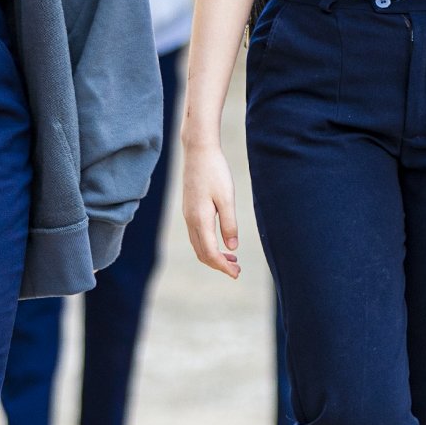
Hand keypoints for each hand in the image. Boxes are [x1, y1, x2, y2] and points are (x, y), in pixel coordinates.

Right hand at [184, 135, 239, 277]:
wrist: (198, 151)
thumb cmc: (215, 172)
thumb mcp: (227, 198)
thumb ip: (229, 224)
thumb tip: (232, 248)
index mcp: (200, 219)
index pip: (210, 253)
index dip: (223, 266)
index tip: (237, 273)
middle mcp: (191, 220)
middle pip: (202, 253)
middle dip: (219, 265)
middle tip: (237, 270)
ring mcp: (188, 215)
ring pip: (198, 245)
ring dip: (213, 256)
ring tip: (232, 258)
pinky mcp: (189, 209)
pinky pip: (196, 235)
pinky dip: (208, 244)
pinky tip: (221, 241)